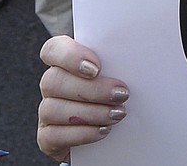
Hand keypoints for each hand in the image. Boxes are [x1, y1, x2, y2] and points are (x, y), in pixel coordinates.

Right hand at [38, 36, 129, 162]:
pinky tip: (103, 130)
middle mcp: (51, 84)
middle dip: (92, 89)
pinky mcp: (48, 137)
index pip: (52, 49)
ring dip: (90, 113)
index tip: (97, 68)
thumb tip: (139, 49)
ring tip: (117, 114)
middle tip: (121, 94)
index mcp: (65, 62)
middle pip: (54, 80)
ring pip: (53, 109)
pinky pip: (54, 136)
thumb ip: (119, 59)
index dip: (70, 56)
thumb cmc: (117, 92)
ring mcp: (46, 112)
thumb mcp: (119, 71)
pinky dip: (81, 134)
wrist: (117, 133)